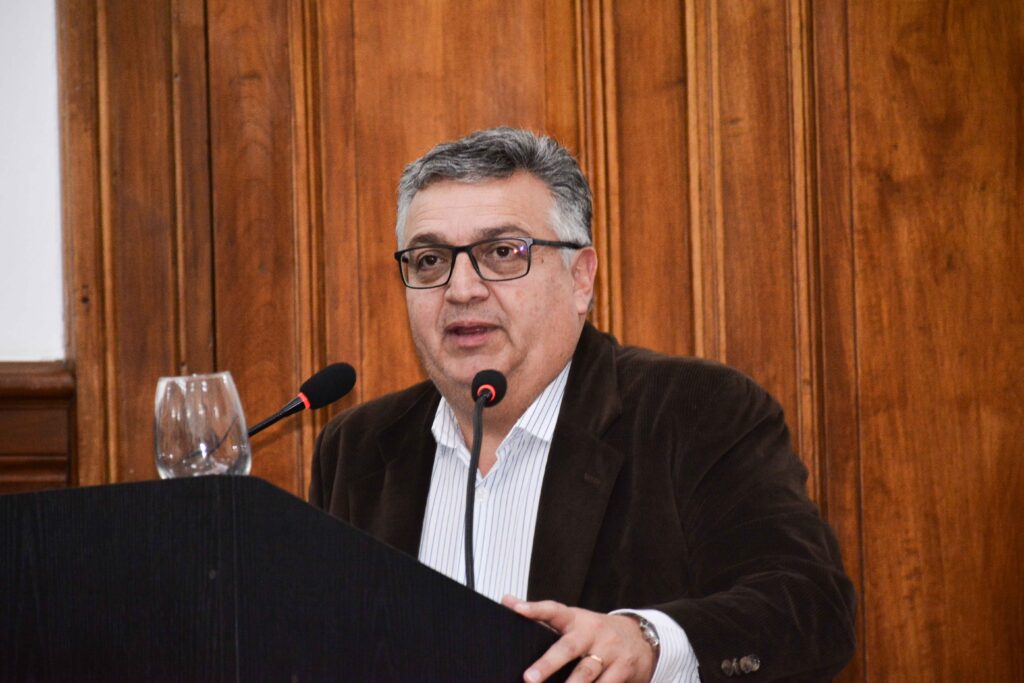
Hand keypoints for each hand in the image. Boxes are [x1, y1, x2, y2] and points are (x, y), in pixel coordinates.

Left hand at [502, 595, 656, 682]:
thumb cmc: (596, 632)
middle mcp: (593, 633)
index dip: (534, 608)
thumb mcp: (573, 620)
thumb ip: (542, 615)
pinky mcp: (623, 669)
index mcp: (576, 619)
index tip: (516, 609)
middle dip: (548, 664)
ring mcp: (610, 651)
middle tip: (529, 678)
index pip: (553, 610)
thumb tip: (506, 600)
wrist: (641, 637)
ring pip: (587, 672)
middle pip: (568, 648)